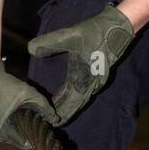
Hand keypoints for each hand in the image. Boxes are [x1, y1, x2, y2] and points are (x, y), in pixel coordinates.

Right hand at [0, 58, 58, 149]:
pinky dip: (15, 122)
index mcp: (4, 133)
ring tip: (31, 114)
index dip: (38, 136)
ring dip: (23, 126)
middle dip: (31, 130)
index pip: (26, 144)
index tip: (46, 129)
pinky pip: (7, 127)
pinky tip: (20, 111)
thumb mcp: (28, 93)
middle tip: (41, 120)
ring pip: (14, 132)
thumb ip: (45, 106)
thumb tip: (56, 119)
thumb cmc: (4, 85)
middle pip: (20, 138)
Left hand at [27, 3, 133, 124]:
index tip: (48, 121)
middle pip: (74, 104)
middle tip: (47, 121)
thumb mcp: (69, 35)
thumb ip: (49, 43)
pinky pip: (82, 91)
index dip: (58, 112)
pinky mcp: (97, 75)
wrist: (117, 27)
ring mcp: (95, 81)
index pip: (68, 102)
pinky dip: (72, 97)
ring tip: (54, 114)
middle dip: (61, 113)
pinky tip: (64, 96)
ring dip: (67, 106)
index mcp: (83, 78)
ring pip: (79, 99)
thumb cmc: (94, 32)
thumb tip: (30, 50)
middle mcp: (90, 84)